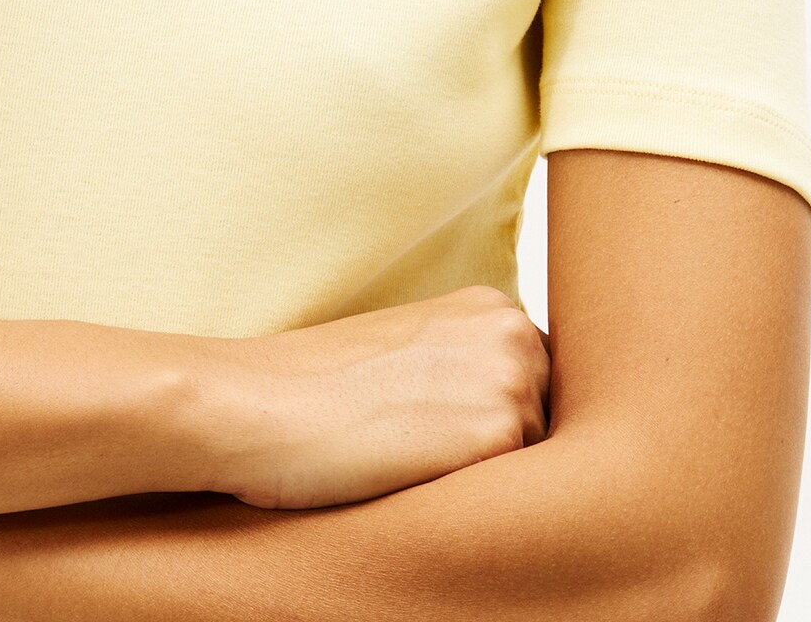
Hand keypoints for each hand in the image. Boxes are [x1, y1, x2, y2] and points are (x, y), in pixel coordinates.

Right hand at [205, 284, 550, 509]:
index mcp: (491, 305)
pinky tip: (419, 484)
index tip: (438, 435)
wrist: (260, 404)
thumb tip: (513, 421)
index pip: (539, 388)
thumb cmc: (317, 386)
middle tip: (424, 455)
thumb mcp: (405, 351)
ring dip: (492, 481)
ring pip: (540, 465)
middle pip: (550, 425)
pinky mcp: (502, 433)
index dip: (492, 423)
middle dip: (503, 451)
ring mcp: (513, 379)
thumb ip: (466, 368)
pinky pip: (519, 495)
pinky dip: (477, 504)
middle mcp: (515, 331)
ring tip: (414, 466)